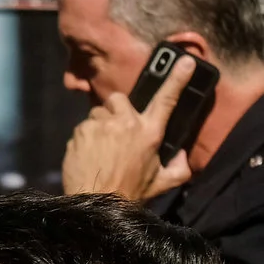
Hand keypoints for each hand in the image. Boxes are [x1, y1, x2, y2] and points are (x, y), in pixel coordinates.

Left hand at [62, 51, 195, 197]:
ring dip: (101, 123)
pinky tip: (90, 153)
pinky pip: (84, 126)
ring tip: (103, 146)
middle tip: (119, 129)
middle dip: (118, 109)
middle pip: (119, 98)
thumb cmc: (131, 193)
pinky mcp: (80, 131)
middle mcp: (125, 123)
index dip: (177, 79)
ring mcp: (100, 125)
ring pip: (99, 112)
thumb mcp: (164, 182)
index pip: (167, 100)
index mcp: (150, 132)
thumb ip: (179, 166)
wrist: (95, 202)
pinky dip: (86, 136)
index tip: (184, 62)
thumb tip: (181, 153)